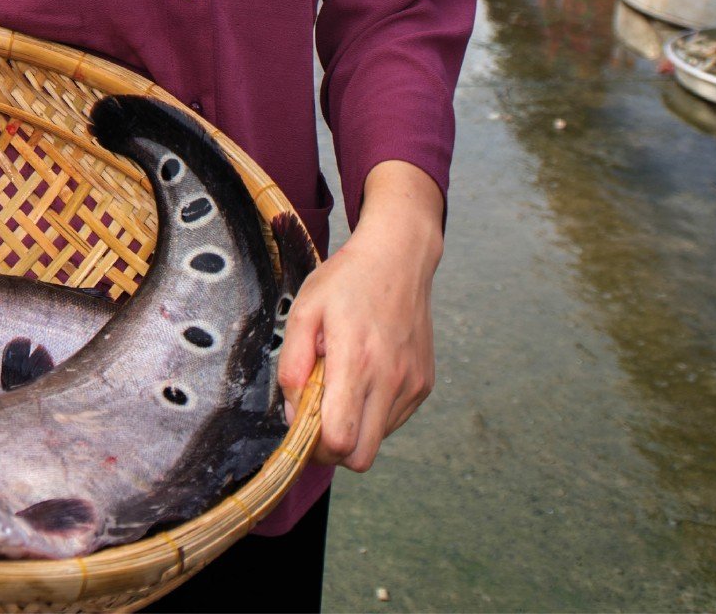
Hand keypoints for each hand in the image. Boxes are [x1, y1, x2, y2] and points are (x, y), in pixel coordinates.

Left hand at [281, 165, 440, 473]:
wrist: (399, 258)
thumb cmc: (348, 281)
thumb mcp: (305, 310)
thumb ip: (292, 364)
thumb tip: (291, 412)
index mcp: (355, 361)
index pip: (339, 440)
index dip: (315, 448)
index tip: (302, 427)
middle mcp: (389, 379)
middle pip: (361, 457)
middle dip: (334, 450)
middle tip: (319, 419)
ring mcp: (411, 384)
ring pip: (379, 440)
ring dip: (356, 427)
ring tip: (344, 384)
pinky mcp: (424, 384)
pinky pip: (394, 420)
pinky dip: (375, 412)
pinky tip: (366, 376)